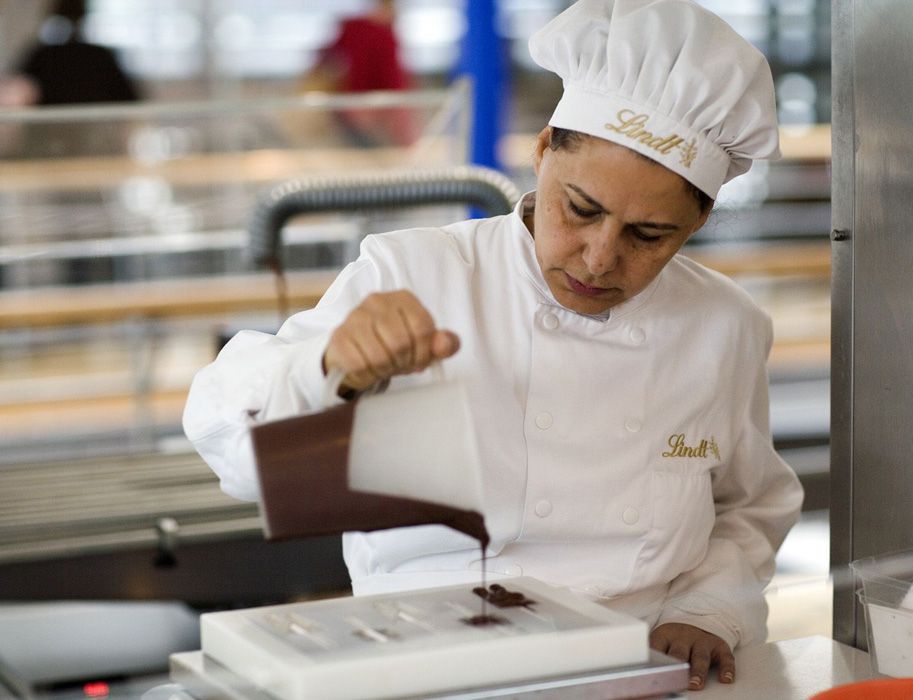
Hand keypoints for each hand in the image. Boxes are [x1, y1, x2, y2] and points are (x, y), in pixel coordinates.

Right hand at [323, 290, 459, 393]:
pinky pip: (359, 364)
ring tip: (384, 366)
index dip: (424, 353)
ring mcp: (355, 316)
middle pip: (401, 343)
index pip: (423, 328)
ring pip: (379, 355)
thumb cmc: (392, 345)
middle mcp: (377, 301)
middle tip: (399, 365)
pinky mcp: (338, 336)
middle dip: (403, 362)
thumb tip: (446, 344)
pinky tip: (368, 368)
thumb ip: (441, 343)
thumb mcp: (422, 345)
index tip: (419, 361)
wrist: (356, 352)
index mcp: (403, 299)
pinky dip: (367, 374)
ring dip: (385, 369)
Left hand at [649, 622, 734, 690]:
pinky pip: (725, 657)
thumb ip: (653, 653)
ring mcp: (702, 641)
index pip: (657, 647)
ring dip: (698, 670)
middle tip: (674, 678)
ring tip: (696, 684)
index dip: (654, 659)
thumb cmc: (675, 638)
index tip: (651, 671)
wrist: (698, 620)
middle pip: (679, 652)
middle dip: (677, 665)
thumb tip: (639, 671)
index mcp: (665, 636)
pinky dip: (726, 668)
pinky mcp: (719, 646)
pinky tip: (725, 679)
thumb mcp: (660, 641)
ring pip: (700, 656)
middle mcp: (683, 637)